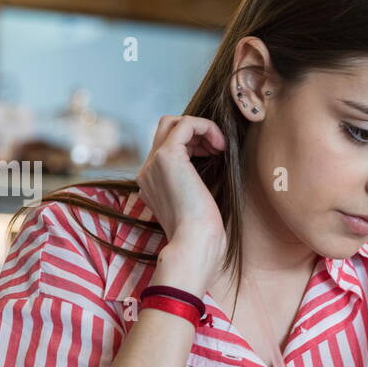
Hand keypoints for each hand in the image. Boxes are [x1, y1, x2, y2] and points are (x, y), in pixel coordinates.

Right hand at [137, 116, 228, 284]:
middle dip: (194, 133)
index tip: (214, 156)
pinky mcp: (166, 157)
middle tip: (217, 149)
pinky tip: (220, 145)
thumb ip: (193, 184)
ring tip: (220, 147)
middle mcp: (147, 171)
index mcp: (151, 183)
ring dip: (201, 129)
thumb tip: (209, 164)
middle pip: (165, 130)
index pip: (166, 147)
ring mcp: (153, 163)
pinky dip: (206, 127)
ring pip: (172, 122)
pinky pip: (185, 123)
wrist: (194, 244)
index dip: (193, 145)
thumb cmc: (202, 233)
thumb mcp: (196, 203)